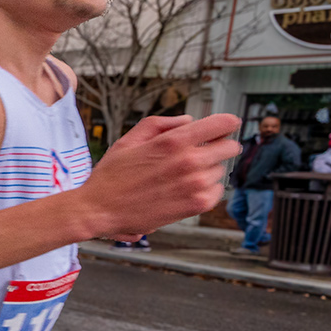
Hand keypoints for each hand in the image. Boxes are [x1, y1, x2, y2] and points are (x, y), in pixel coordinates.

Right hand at [80, 114, 240, 237]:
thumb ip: (160, 124)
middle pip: (230, 147)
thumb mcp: (128, 140)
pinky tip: (186, 189)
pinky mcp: (196, 204)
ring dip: (208, 170)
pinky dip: (207, 189)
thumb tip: (188, 121)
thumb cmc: (111, 177)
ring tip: (183, 176)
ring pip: (221, 170)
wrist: (100, 210)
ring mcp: (195, 184)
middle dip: (220, 147)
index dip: (226, 123)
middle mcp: (189, 161)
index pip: (223, 123)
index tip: (224, 127)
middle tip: (205, 152)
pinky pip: (217, 191)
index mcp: (173, 141)